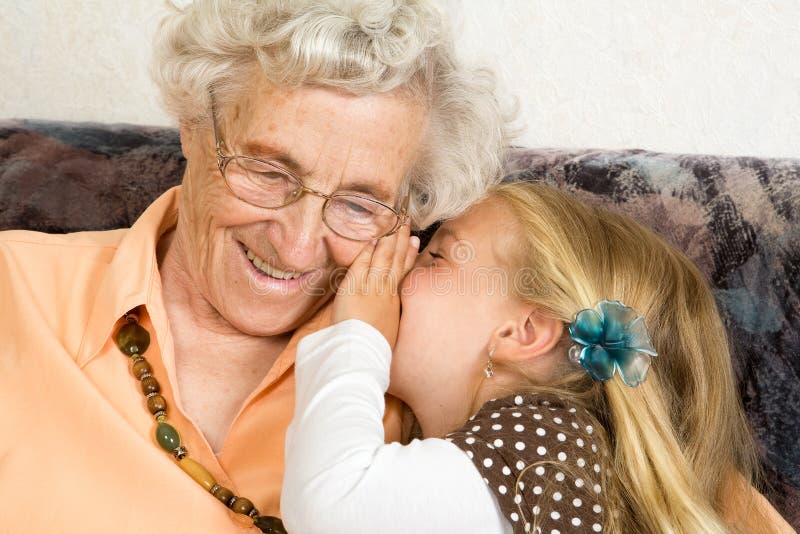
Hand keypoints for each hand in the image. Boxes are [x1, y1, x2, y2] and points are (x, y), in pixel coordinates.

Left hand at [331, 224, 419, 346]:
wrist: (364, 355)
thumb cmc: (373, 350)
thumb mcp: (387, 334)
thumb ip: (387, 320)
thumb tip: (388, 318)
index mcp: (394, 304)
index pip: (403, 274)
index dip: (408, 256)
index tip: (414, 242)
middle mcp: (386, 293)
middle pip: (396, 262)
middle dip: (401, 241)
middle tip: (406, 223)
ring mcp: (372, 289)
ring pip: (383, 259)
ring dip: (389, 240)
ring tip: (395, 224)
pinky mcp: (355, 289)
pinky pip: (362, 265)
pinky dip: (368, 251)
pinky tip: (373, 240)